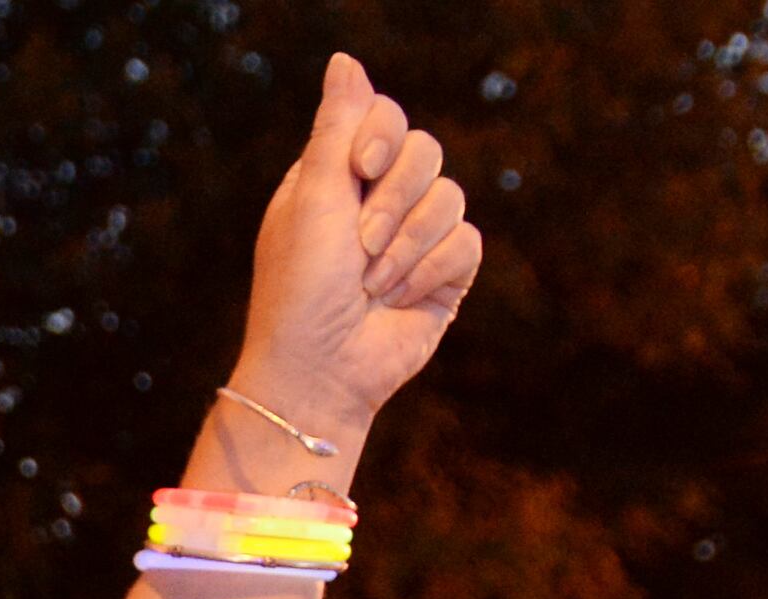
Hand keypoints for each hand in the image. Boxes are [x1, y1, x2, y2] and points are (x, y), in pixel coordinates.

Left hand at [230, 53, 479, 440]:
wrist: (321, 370)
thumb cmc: (301, 288)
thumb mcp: (313, 198)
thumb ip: (336, 127)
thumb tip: (345, 59)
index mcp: (337, 175)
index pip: (384, 116)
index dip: (381, 135)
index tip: (359, 168)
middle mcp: (378, 199)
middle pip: (425, 150)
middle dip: (394, 199)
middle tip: (359, 245)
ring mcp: (415, 236)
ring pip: (450, 195)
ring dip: (408, 243)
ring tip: (373, 283)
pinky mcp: (445, 273)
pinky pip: (466, 242)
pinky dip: (430, 270)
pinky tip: (398, 299)